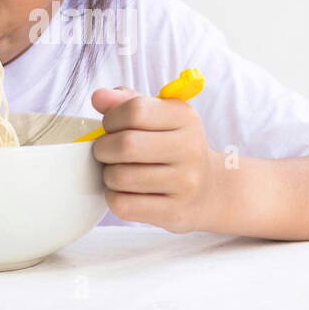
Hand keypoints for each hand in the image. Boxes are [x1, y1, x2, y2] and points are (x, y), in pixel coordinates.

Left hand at [89, 85, 223, 232]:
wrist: (210, 190)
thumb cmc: (172, 146)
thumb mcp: (158, 116)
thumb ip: (126, 101)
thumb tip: (98, 97)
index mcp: (185, 117)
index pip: (136, 110)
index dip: (111, 118)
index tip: (110, 126)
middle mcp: (190, 148)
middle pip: (126, 145)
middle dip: (103, 148)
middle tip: (105, 152)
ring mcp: (185, 183)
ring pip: (120, 177)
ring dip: (108, 175)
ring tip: (117, 172)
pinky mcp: (174, 212)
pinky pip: (124, 205)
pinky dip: (114, 197)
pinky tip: (124, 191)